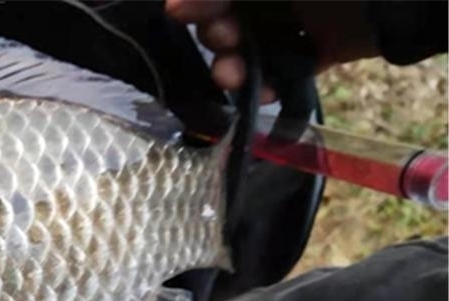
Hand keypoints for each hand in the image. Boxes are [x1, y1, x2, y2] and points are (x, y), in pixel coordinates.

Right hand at [166, 0, 378, 101]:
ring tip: (231, 77)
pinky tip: (263, 94)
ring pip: (254, 46)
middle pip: (230, 16)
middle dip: (215, 34)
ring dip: (234, 65)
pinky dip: (272, 86)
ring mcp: (303, 18)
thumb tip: (173, 7)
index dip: (197, 4)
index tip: (180, 13)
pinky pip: (289, 69)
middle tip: (221, 39)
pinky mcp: (324, 48)